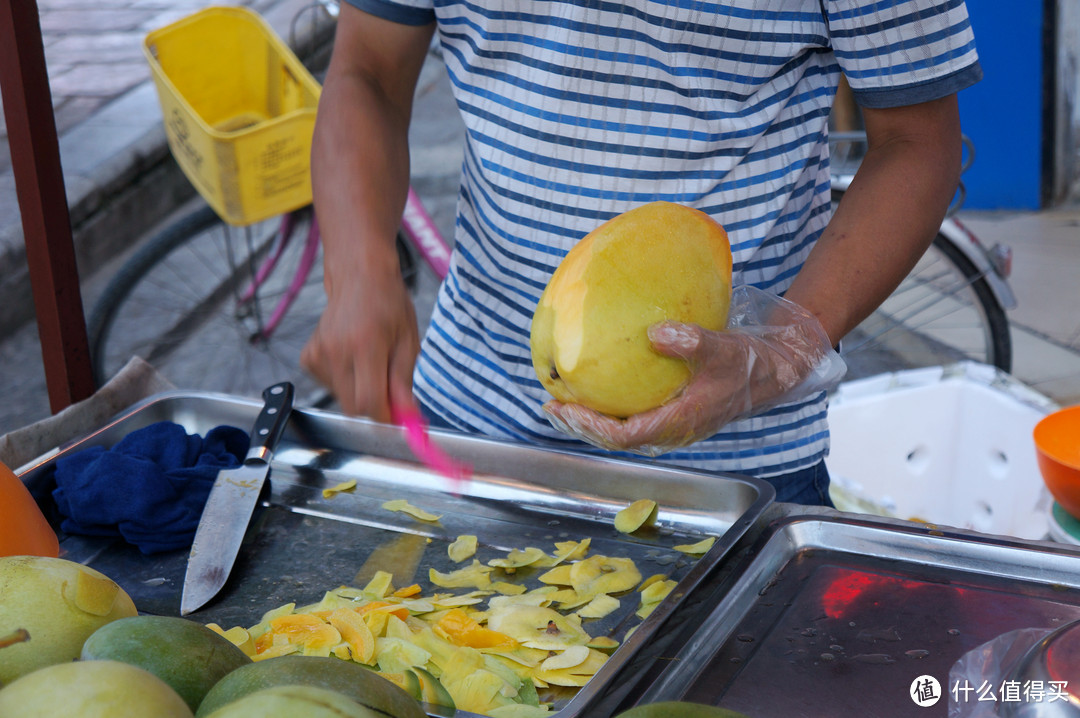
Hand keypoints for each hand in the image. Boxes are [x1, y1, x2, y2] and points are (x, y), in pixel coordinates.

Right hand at [301, 266, 419, 422]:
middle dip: (375, 405)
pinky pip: (330, 386)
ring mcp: (318, 354)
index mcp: (365, 345)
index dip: (385, 417)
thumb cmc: (389, 304)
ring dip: (359, 390)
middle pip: (354, 407)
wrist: (358, 276)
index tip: (398, 416)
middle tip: (389, 386)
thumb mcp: (408, 341)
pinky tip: (352, 356)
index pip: (369, 402)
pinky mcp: (308, 357)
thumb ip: (403, 382)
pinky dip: (345, 380)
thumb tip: (407, 418)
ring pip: (342, 397)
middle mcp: (337, 351)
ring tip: (370, 360)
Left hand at [542, 286, 846, 455]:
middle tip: (551, 407)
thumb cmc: (748, 363)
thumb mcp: (722, 348)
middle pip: (615, 440)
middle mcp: (672, 430)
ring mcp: (672, 424)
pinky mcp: (673, 413)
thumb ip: (692, 341)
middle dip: (581, 426)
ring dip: (591, 421)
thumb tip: (655, 333)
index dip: (592, 426)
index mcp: (680, 422)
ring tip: (561, 403)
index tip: (566, 409)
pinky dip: (608, 408)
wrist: (774, 372)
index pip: (625, 435)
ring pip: (622, 431)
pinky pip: (632, 417)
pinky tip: (594, 389)